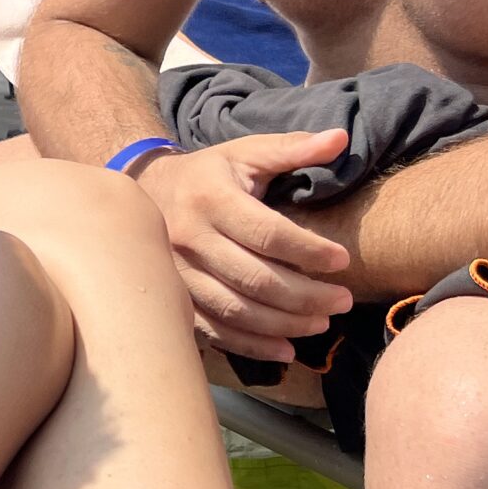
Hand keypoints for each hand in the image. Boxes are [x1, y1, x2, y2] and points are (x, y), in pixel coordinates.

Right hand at [137, 131, 355, 361]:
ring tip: (322, 323)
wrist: (145, 192)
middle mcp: (189, 237)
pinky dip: (251, 345)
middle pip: (255, 278)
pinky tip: (285, 349)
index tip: (342, 260)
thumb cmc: (209, 174)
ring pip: (236, 309)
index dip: (309, 250)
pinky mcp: (174, 297)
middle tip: (342, 301)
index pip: (267, 233)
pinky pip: (214, 329)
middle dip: (306, 295)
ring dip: (285, 323)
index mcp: (209, 198)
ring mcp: (177, 273)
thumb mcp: (245, 153)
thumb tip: (341, 138)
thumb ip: (292, 148)